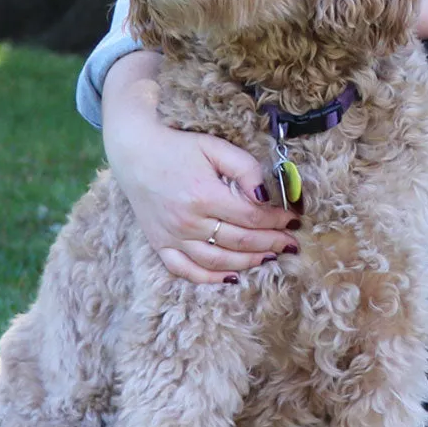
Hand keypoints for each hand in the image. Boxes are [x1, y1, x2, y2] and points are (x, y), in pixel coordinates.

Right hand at [101, 50, 299, 283]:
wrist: (134, 153)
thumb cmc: (178, 147)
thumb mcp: (214, 147)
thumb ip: (244, 167)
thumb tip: (266, 194)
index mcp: (204, 195)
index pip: (251, 217)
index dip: (276, 221)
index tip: (293, 220)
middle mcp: (188, 221)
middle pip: (240, 242)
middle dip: (271, 243)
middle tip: (291, 243)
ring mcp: (173, 237)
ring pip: (218, 261)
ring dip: (249, 262)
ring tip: (271, 257)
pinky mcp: (160, 244)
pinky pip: (186, 271)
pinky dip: (210, 279)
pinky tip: (232, 277)